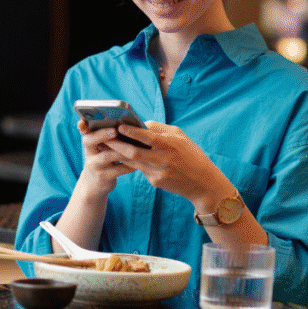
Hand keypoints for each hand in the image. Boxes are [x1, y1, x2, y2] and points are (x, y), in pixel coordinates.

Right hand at [76, 119, 135, 196]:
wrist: (94, 183)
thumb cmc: (102, 160)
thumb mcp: (100, 148)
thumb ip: (107, 137)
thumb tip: (126, 123)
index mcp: (89, 143)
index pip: (84, 131)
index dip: (82, 126)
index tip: (84, 121)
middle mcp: (89, 153)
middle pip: (89, 141)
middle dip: (102, 134)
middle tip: (115, 130)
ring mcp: (94, 165)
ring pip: (106, 156)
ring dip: (120, 150)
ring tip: (134, 145)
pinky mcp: (103, 177)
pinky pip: (117, 170)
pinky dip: (129, 165)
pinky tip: (139, 161)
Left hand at [106, 121, 232, 207]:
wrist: (203, 184)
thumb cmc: (192, 155)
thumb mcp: (181, 137)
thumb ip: (160, 129)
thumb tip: (141, 124)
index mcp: (171, 145)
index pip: (148, 137)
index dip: (132, 131)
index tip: (118, 125)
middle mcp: (163, 160)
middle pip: (134, 153)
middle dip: (117, 145)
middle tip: (103, 137)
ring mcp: (158, 173)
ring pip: (132, 162)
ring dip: (118, 153)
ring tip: (106, 145)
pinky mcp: (155, 182)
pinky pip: (140, 169)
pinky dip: (132, 162)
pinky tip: (121, 156)